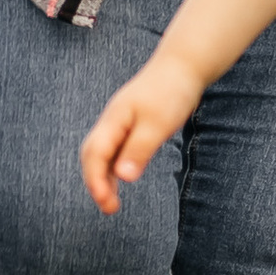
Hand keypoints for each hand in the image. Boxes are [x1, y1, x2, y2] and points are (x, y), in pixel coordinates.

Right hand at [81, 51, 204, 215]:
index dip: (96, 180)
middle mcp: (112, 121)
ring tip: (112, 203)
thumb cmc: (171, 91)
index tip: (105, 202)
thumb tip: (122, 178)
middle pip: (92, 155)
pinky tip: (121, 178)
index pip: (95, 154)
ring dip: (103, 177)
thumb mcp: (157, 124)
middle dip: (95, 183)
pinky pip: (115, 149)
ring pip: (102, 153)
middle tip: (109, 209)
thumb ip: (139, 150)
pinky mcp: (131, 124)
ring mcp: (120, 122)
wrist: (183, 65)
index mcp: (114, 120)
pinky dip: (114, 167)